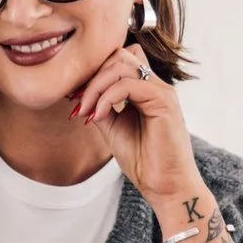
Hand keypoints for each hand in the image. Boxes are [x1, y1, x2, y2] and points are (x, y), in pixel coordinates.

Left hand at [70, 41, 201, 203]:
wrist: (165, 186)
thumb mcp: (113, 128)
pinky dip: (107, 97)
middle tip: (79, 103)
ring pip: (122, 65)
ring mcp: (162, 91)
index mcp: (145, 90)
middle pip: (118, 56)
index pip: (118, 60)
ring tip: (87, 111)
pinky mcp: (164, 102)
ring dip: (96, 86)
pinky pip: (129, 84)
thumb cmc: (144, 161)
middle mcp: (155, 86)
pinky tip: (99, 116)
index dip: (94, 72)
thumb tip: (81, 93)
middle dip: (92, 76)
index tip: (77, 96)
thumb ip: (100, 106)